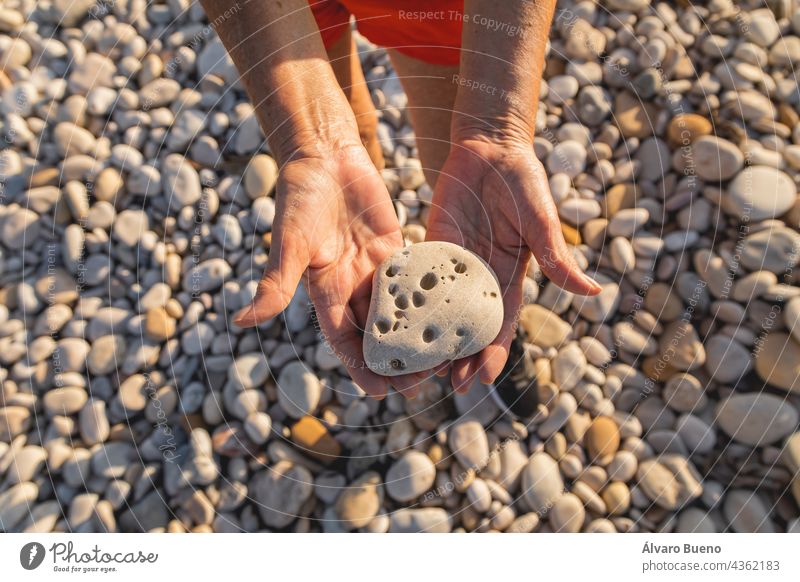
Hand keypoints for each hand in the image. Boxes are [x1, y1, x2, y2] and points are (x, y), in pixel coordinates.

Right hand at [233, 145, 423, 398]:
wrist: (323, 156)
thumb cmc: (300, 197)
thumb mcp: (290, 243)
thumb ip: (275, 283)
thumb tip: (242, 322)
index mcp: (326, 293)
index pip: (346, 342)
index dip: (363, 368)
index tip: (384, 393)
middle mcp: (352, 288)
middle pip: (378, 334)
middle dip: (398, 360)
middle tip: (424, 380)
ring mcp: (375, 270)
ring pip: (400, 312)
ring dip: (418, 334)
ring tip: (445, 355)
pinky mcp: (395, 249)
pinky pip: (415, 279)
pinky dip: (432, 296)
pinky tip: (455, 311)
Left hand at [425, 138, 600, 391]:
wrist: (490, 147)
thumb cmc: (523, 182)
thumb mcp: (542, 223)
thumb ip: (559, 260)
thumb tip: (594, 293)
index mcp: (508, 278)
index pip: (501, 325)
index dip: (494, 353)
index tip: (484, 378)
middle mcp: (479, 278)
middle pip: (468, 327)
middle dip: (462, 357)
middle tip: (451, 384)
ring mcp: (453, 264)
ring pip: (441, 311)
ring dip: (434, 339)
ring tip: (422, 366)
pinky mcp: (430, 246)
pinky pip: (418, 279)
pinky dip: (410, 303)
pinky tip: (398, 324)